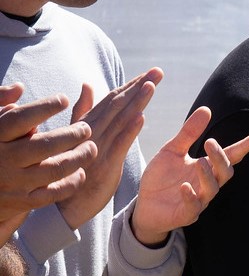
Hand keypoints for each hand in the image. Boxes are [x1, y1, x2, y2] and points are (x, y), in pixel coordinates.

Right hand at [0, 83, 97, 239]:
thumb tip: (18, 87)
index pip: (21, 119)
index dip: (44, 107)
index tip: (63, 99)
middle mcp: (4, 160)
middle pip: (44, 145)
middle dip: (72, 135)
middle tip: (86, 128)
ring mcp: (14, 183)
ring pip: (55, 169)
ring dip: (78, 158)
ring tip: (91, 147)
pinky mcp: (22, 202)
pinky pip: (53, 193)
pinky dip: (71, 182)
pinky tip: (80, 172)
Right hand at [55, 69, 161, 231]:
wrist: (64, 203)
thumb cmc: (71, 168)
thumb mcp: (77, 137)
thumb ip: (84, 112)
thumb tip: (88, 85)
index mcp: (88, 125)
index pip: (112, 100)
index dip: (131, 85)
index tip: (149, 73)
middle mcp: (92, 132)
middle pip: (118, 105)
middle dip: (139, 87)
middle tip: (158, 71)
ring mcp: (98, 147)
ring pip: (120, 121)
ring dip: (137, 102)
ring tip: (151, 86)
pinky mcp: (106, 165)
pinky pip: (118, 146)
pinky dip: (129, 131)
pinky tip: (141, 117)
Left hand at [129, 106, 248, 246]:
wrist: (143, 205)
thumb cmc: (161, 178)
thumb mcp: (172, 150)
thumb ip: (188, 133)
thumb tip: (206, 109)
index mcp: (207, 167)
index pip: (230, 156)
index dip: (244, 147)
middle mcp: (207, 183)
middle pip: (225, 172)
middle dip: (221, 158)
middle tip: (210, 142)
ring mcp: (199, 200)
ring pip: (212, 189)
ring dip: (207, 175)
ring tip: (198, 163)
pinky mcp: (185, 214)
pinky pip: (193, 207)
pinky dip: (190, 197)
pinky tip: (183, 187)